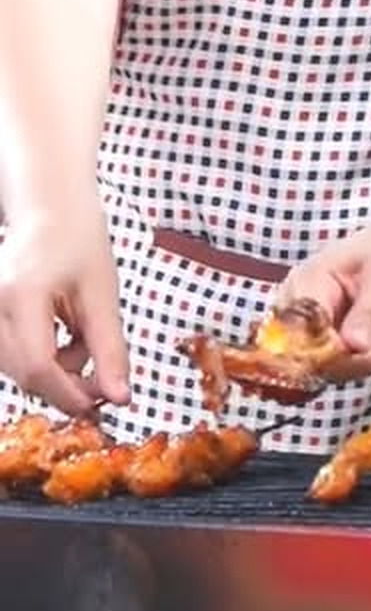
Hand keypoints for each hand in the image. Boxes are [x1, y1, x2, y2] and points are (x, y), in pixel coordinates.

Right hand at [0, 199, 128, 414]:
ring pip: (15, 369)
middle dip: (65, 385)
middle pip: (23, 373)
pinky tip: (64, 337)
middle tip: (101, 380)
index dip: (70, 394)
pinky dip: (39, 358)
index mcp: (23, 292)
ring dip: (53, 371)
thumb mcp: (103, 292)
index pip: (38, 365)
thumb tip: (119, 397)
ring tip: (83, 342)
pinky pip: (9, 355)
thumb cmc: (79, 237)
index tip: (101, 405)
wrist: (51, 206)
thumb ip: (109, 349)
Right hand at [278, 210, 370, 375]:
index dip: (337, 355)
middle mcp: (297, 312)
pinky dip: (370, 362)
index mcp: (305, 283)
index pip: (303, 335)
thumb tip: (354, 346)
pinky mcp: (322, 349)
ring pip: (330, 372)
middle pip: (312, 361)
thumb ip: (370, 312)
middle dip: (360, 360)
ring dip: (370, 360)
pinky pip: (343, 372)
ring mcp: (307, 333)